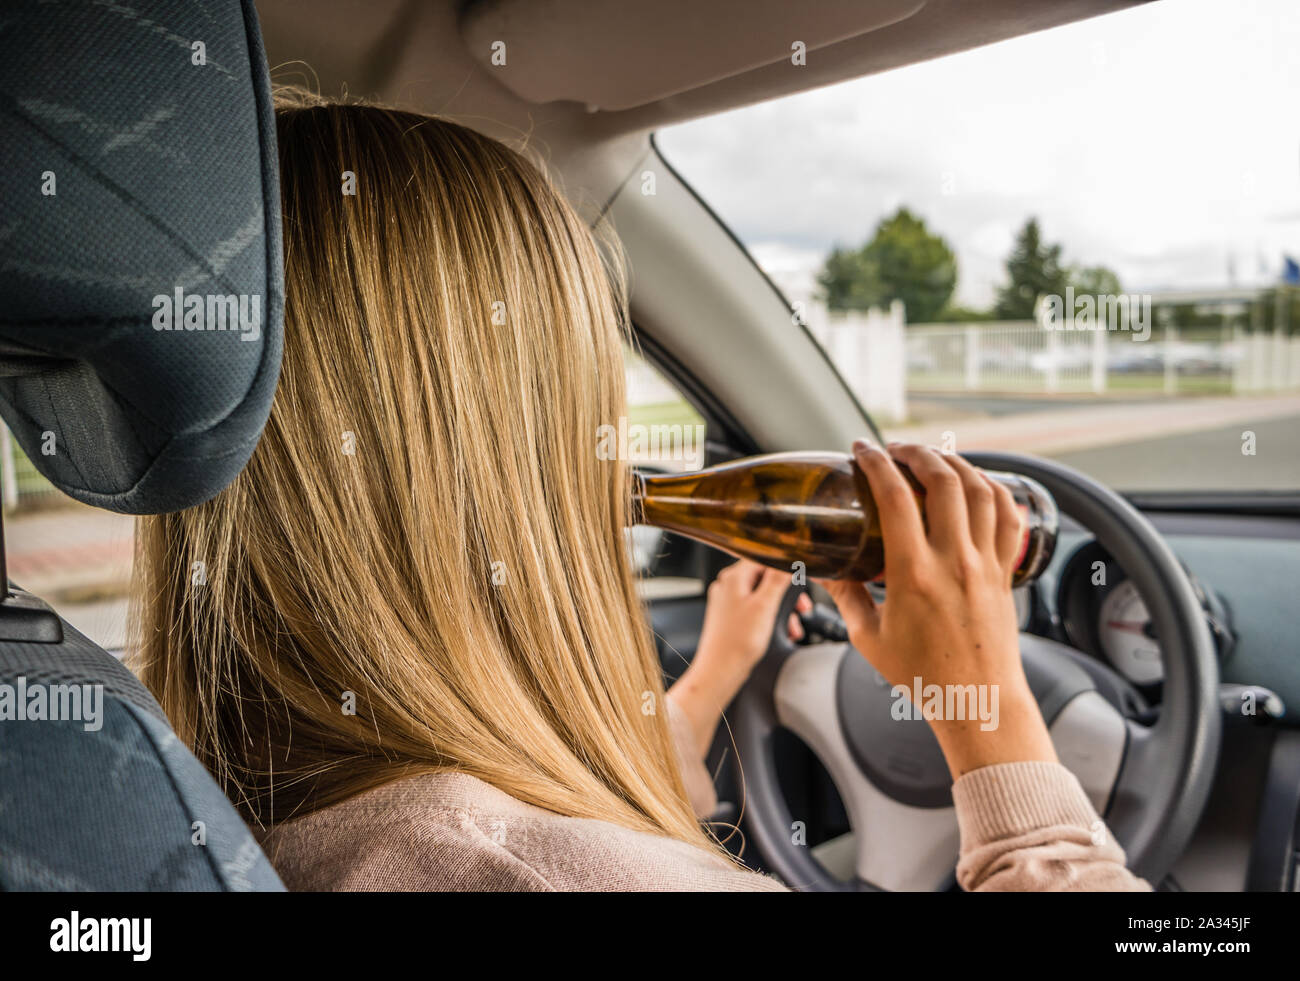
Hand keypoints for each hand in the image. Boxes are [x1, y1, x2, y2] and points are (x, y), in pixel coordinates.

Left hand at [668, 559, 811, 757]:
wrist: (720, 671)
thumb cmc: (737, 642)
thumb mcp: (765, 606)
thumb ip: (778, 579)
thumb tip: (789, 558)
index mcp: (733, 577)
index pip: (765, 559)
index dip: (786, 568)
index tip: (802, 579)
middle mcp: (728, 586)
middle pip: (766, 578)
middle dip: (787, 594)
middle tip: (802, 608)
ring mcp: (728, 602)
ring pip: (764, 596)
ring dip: (782, 610)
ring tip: (794, 627)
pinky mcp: (731, 618)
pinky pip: (757, 611)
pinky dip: (771, 619)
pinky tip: (783, 633)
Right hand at [819, 439, 1056, 779]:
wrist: (976, 702)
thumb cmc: (924, 676)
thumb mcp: (868, 637)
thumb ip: (847, 596)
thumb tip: (828, 568)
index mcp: (914, 574)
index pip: (895, 497)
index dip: (876, 464)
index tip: (862, 450)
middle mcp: (954, 561)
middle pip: (942, 480)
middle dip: (916, 453)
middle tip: (896, 450)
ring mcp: (985, 564)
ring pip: (978, 489)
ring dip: (954, 463)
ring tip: (933, 457)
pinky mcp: (1005, 572)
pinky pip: (1007, 516)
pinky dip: (992, 488)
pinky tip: (975, 482)